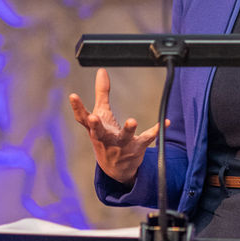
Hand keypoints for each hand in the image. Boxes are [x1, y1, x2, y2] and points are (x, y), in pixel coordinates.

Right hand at [69, 67, 162, 183]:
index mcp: (95, 130)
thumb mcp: (102, 115)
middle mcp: (105, 139)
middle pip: (99, 133)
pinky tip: (166, 122)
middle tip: (94, 117)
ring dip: (128, 130)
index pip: (83, 119)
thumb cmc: (106, 136)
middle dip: (96, 126)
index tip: (73, 95)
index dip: (77, 108)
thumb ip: (102, 93)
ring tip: (132, 121)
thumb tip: (101, 70)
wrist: (116, 169)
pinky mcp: (136, 149)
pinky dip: (157, 131)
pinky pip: (147, 139)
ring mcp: (121, 146)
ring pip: (124, 138)